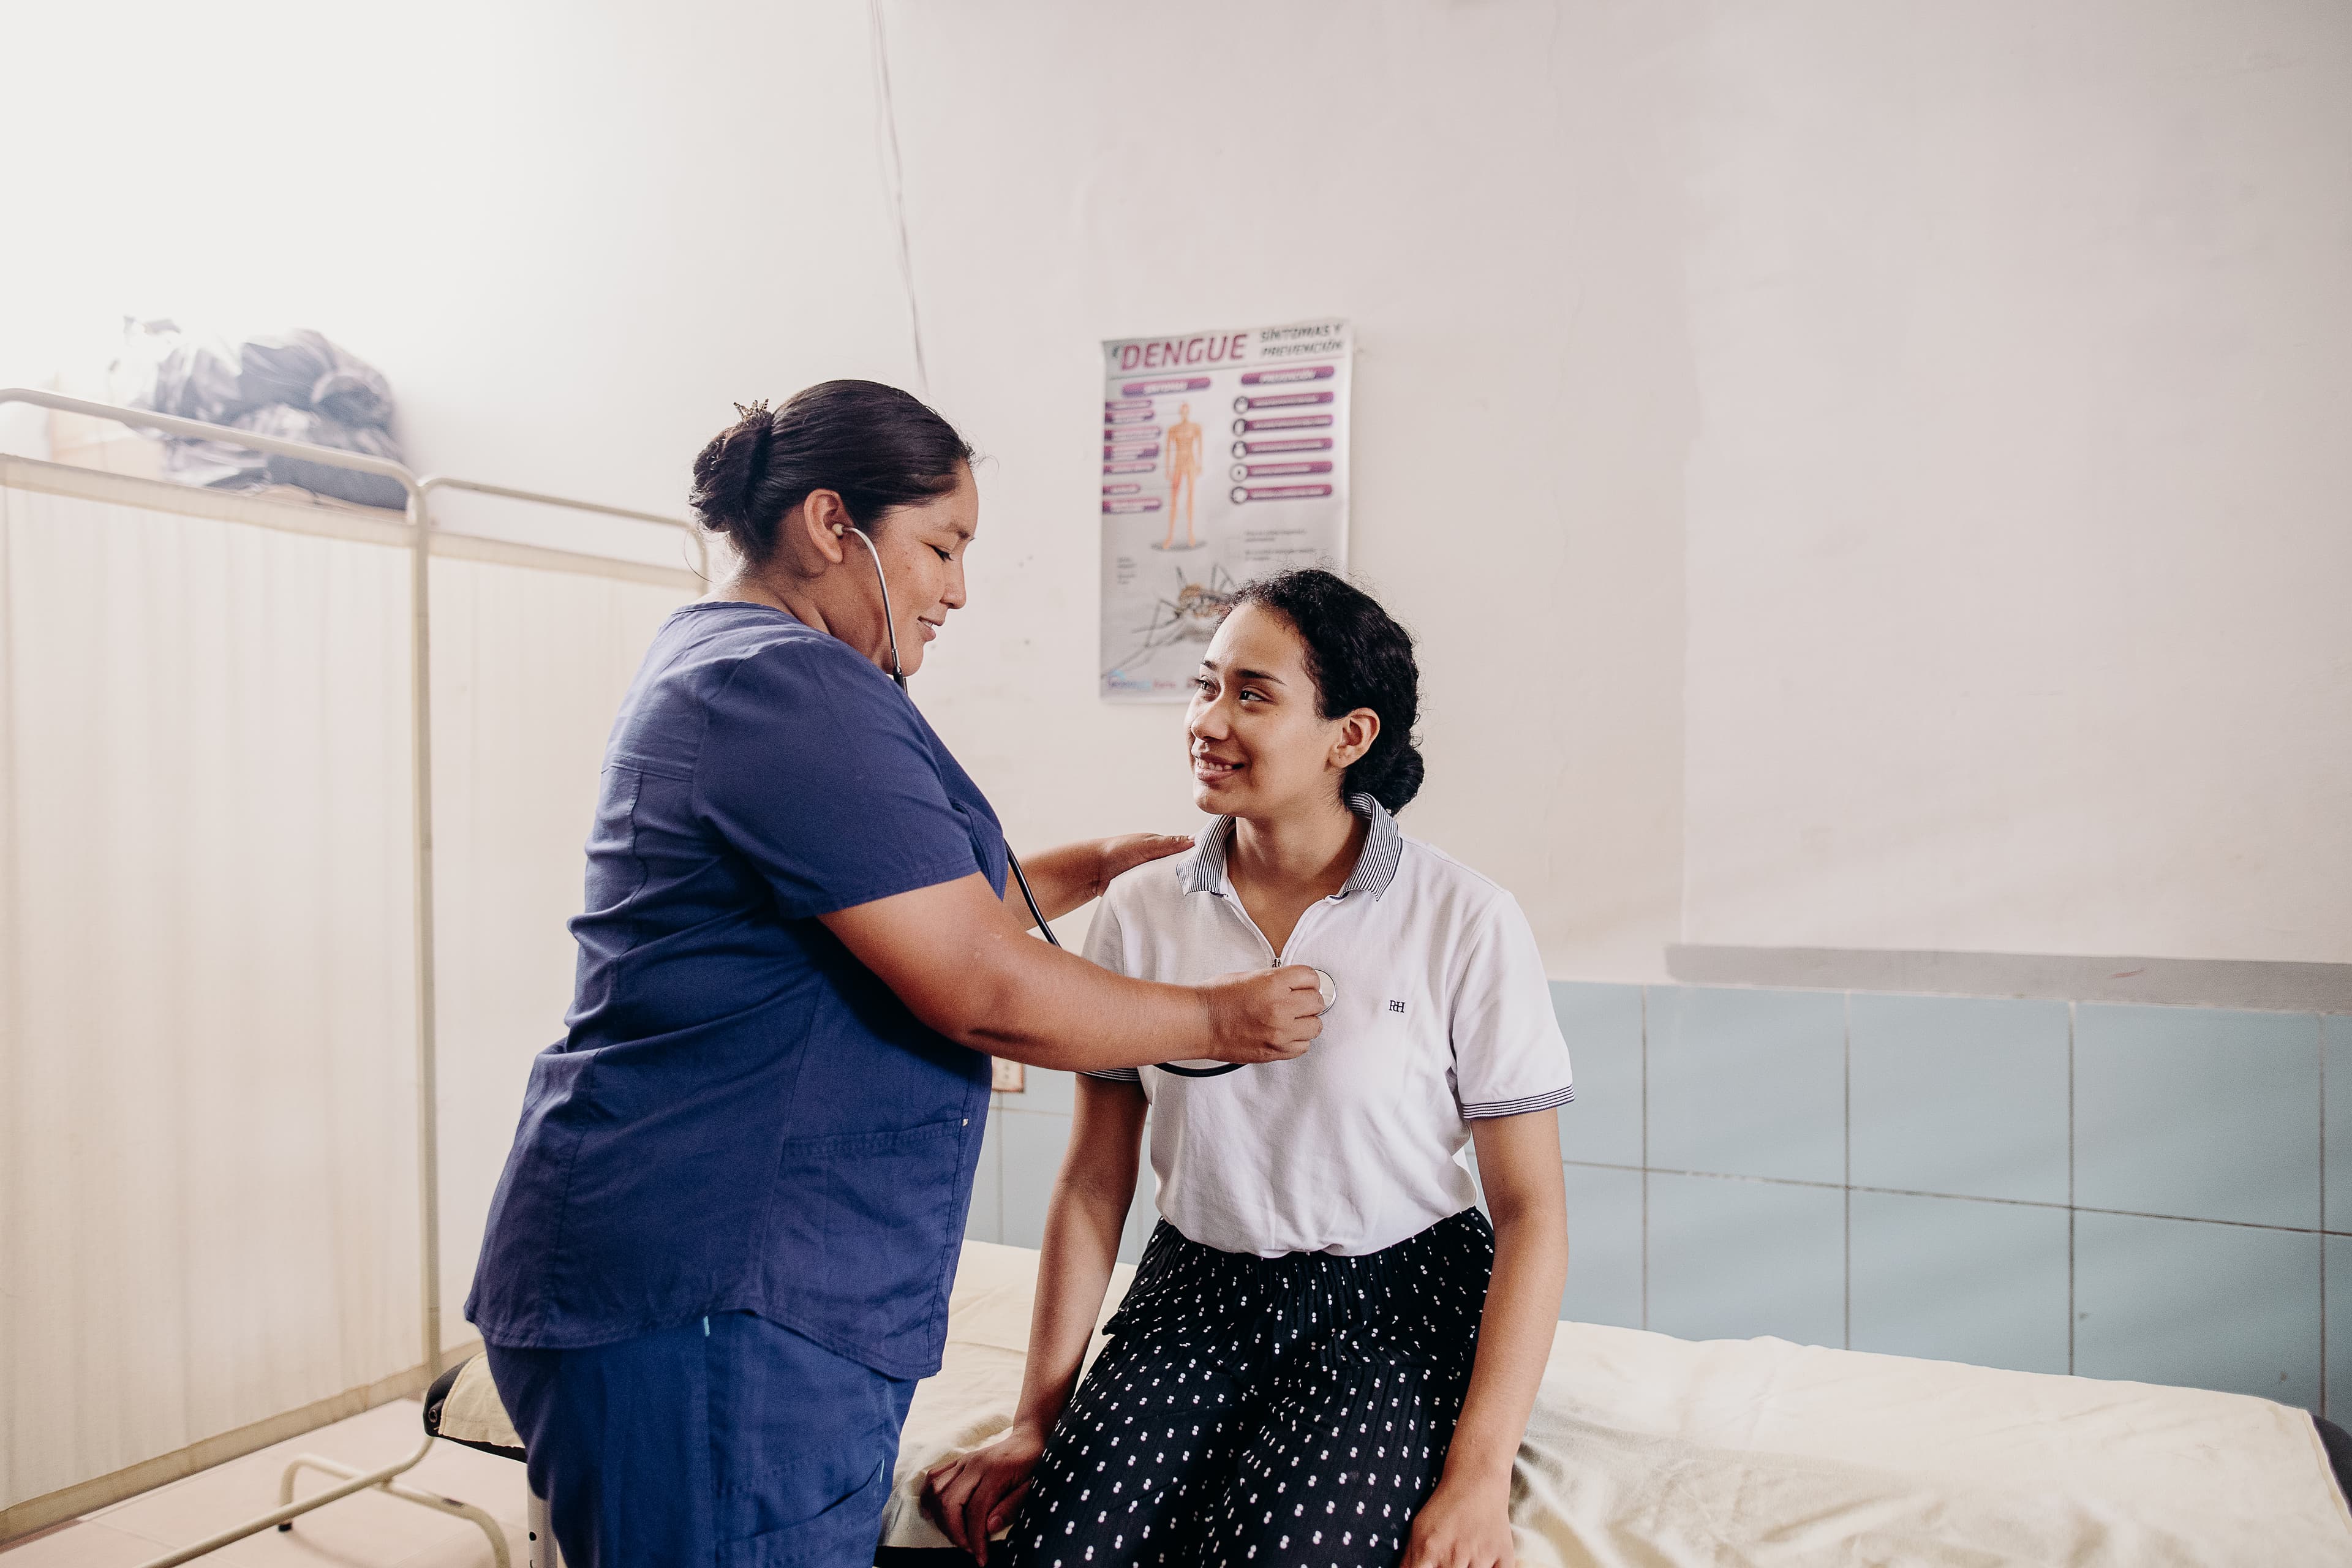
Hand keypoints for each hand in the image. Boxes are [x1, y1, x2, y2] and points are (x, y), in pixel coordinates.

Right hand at [922, 1423, 1045, 1564]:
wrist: (1028, 1439)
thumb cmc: (1035, 1465)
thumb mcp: (1033, 1487)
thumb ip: (1012, 1507)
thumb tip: (989, 1528)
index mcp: (997, 1471)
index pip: (977, 1510)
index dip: (976, 1539)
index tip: (981, 1558)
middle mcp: (975, 1464)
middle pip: (951, 1502)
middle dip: (955, 1532)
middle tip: (969, 1547)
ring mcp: (964, 1461)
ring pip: (937, 1491)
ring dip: (941, 1518)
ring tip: (957, 1534)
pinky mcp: (959, 1461)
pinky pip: (934, 1476)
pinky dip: (929, 1496)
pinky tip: (934, 1513)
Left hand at [1092, 832, 1194, 894]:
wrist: (1094, 871)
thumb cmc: (1117, 851)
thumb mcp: (1146, 844)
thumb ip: (1169, 844)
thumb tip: (1194, 839)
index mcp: (1162, 848)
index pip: (1186, 853)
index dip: (1198, 859)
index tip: (1211, 865)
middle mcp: (1159, 862)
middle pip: (1180, 870)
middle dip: (1188, 877)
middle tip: (1202, 885)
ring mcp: (1152, 877)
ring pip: (1170, 884)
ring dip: (1175, 889)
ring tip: (1189, 896)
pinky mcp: (1145, 891)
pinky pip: (1159, 895)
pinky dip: (1163, 897)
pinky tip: (1172, 902)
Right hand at [1201, 966, 1322, 1063]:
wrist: (1200, 1023)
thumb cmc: (1217, 999)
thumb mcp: (1250, 976)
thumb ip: (1277, 980)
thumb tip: (1296, 985)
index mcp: (1273, 984)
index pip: (1311, 978)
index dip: (1307, 980)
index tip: (1304, 984)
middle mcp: (1280, 1008)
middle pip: (1317, 1002)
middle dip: (1308, 1000)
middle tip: (1297, 1001)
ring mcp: (1279, 1033)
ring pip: (1315, 1027)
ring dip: (1306, 1022)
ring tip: (1292, 1019)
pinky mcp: (1275, 1051)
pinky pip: (1303, 1047)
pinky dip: (1297, 1040)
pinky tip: (1286, 1033)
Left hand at [1401, 1477, 1515, 1567]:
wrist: (1477, 1481)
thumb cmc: (1445, 1507)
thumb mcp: (1419, 1528)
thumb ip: (1409, 1559)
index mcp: (1430, 1550)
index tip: (1431, 1567)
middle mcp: (1455, 1556)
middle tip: (1450, 1561)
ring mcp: (1481, 1558)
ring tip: (1465, 1560)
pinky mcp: (1504, 1558)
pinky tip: (1484, 1564)